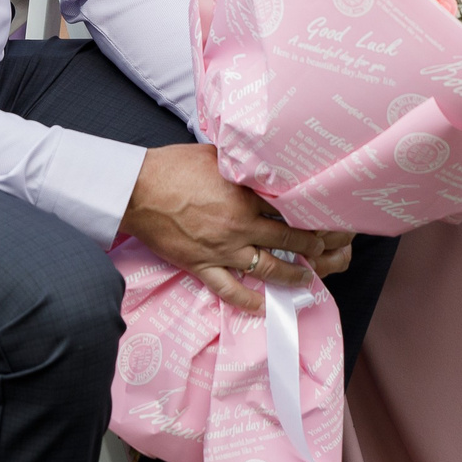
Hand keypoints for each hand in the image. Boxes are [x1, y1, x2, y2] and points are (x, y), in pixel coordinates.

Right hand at [121, 144, 341, 311]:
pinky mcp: (201, 265)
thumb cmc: (173, 167)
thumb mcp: (215, 155)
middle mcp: (239, 225)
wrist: (138, 189)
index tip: (324, 218)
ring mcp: (221, 249)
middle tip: (323, 250)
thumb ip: (240, 165)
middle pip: (286, 240)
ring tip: (305, 278)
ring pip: (266, 268)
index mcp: (245, 195)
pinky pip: (229, 290)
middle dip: (310, 246)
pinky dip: (249, 301)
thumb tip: (257, 162)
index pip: (288, 209)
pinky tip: (265, 306)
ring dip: (290, 275)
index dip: (309, 215)